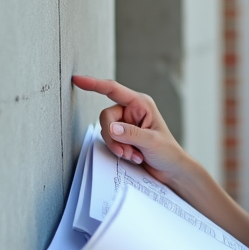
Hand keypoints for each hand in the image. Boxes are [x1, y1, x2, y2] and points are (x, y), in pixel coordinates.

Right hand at [71, 75, 187, 184]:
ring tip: (134, 155)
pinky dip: (119, 150)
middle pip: (106, 117)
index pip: (113, 90)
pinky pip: (109, 140)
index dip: (94, 84)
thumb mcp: (152, 142)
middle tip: (127, 151)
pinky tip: (134, 156)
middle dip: (113, 137)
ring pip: (106, 130)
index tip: (77, 79)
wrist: (171, 170)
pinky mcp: (122, 136)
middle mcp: (131, 111)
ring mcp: (125, 124)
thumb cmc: (168, 152)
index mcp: (140, 103)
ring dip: (117, 146)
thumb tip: (111, 128)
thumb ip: (131, 134)